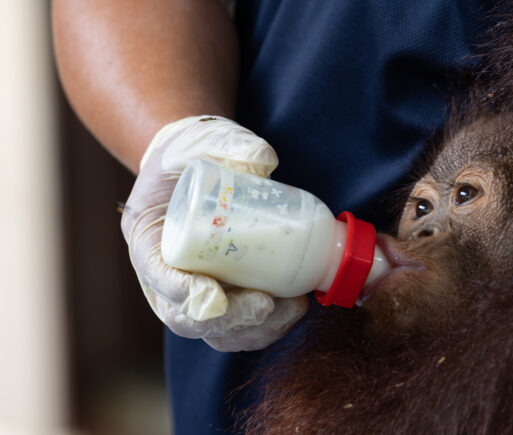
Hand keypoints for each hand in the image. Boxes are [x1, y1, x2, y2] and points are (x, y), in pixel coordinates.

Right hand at [121, 116, 307, 350]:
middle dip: (228, 319)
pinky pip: (237, 326)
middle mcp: (164, 274)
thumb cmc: (192, 155)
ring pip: (216, 331)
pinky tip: (295, 309)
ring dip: (254, 331)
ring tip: (293, 309)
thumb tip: (265, 160)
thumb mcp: (200, 139)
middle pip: (186, 317)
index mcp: (147, 238)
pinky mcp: (221, 296)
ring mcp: (193, 290)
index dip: (181, 291)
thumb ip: (227, 142)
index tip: (215, 295)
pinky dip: (266, 328)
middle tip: (267, 305)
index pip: (157, 274)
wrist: (194, 169)